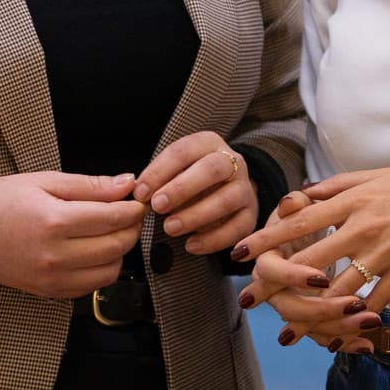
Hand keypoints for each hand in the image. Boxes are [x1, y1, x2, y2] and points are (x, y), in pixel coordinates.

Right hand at [0, 171, 145, 298]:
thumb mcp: (43, 181)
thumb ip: (89, 185)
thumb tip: (126, 184)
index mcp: (54, 221)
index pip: (113, 218)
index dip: (133, 209)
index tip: (137, 201)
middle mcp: (55, 255)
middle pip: (116, 246)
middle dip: (131, 229)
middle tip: (130, 214)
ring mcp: (52, 278)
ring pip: (109, 272)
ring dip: (120, 252)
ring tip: (112, 232)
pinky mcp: (49, 292)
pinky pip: (90, 286)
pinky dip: (101, 270)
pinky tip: (94, 251)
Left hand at [132, 131, 257, 255]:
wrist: (226, 190)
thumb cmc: (189, 179)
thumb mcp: (174, 170)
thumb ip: (158, 179)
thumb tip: (139, 193)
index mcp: (208, 144)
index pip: (184, 151)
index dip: (160, 171)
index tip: (141, 192)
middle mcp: (232, 162)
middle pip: (212, 169)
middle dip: (182, 188)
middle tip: (157, 206)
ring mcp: (244, 188)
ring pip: (227, 199)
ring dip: (196, 215)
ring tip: (170, 228)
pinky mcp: (251, 214)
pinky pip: (237, 227)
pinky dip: (213, 239)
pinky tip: (190, 246)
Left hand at [235, 162, 389, 323]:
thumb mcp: (374, 177)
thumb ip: (335, 188)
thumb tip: (303, 195)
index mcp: (351, 201)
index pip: (298, 222)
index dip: (265, 239)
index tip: (238, 253)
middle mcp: (363, 228)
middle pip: (309, 262)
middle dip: (276, 284)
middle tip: (250, 301)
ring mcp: (384, 253)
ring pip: (338, 292)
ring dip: (310, 316)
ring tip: (288, 334)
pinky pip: (374, 302)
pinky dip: (355, 321)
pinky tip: (339, 337)